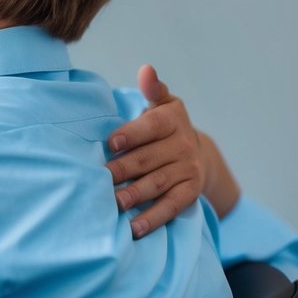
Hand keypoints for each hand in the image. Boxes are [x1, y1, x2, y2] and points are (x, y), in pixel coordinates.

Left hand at [106, 65, 202, 238]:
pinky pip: (171, 207)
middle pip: (149, 159)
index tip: (110, 144)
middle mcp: (183, 145)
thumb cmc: (166, 126)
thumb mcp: (162, 103)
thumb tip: (146, 69)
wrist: (197, 151)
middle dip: (123, 169)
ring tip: (114, 203)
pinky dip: (153, 218)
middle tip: (101, 179)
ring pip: (157, 183)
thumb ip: (152, 88)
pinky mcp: (191, 192)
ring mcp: (188, 170)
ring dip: (135, 195)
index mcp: (172, 119)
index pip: (150, 127)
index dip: (130, 135)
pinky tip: (134, 228)